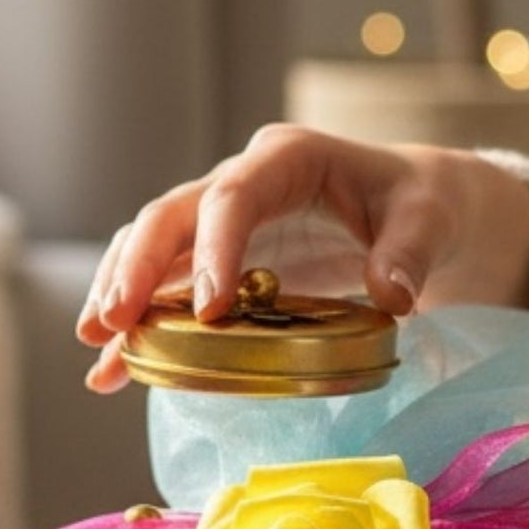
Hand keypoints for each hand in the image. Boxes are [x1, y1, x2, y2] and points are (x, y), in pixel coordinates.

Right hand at [76, 125, 528, 390]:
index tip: (208, 310)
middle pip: (172, 216)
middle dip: (137, 268)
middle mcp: (245, 183)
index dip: (214, 249)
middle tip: (112, 323)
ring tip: (96, 347)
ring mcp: (227, 223)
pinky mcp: (224, 260)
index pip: (235, 196)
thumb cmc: (427, 204)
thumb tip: (391, 295)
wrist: (425, 208)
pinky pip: (169, 286)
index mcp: (289, 158)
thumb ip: (410, 252)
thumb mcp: (432, 219)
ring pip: (154, 247)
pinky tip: (111, 370)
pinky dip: (141, 325)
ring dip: (121, 294)